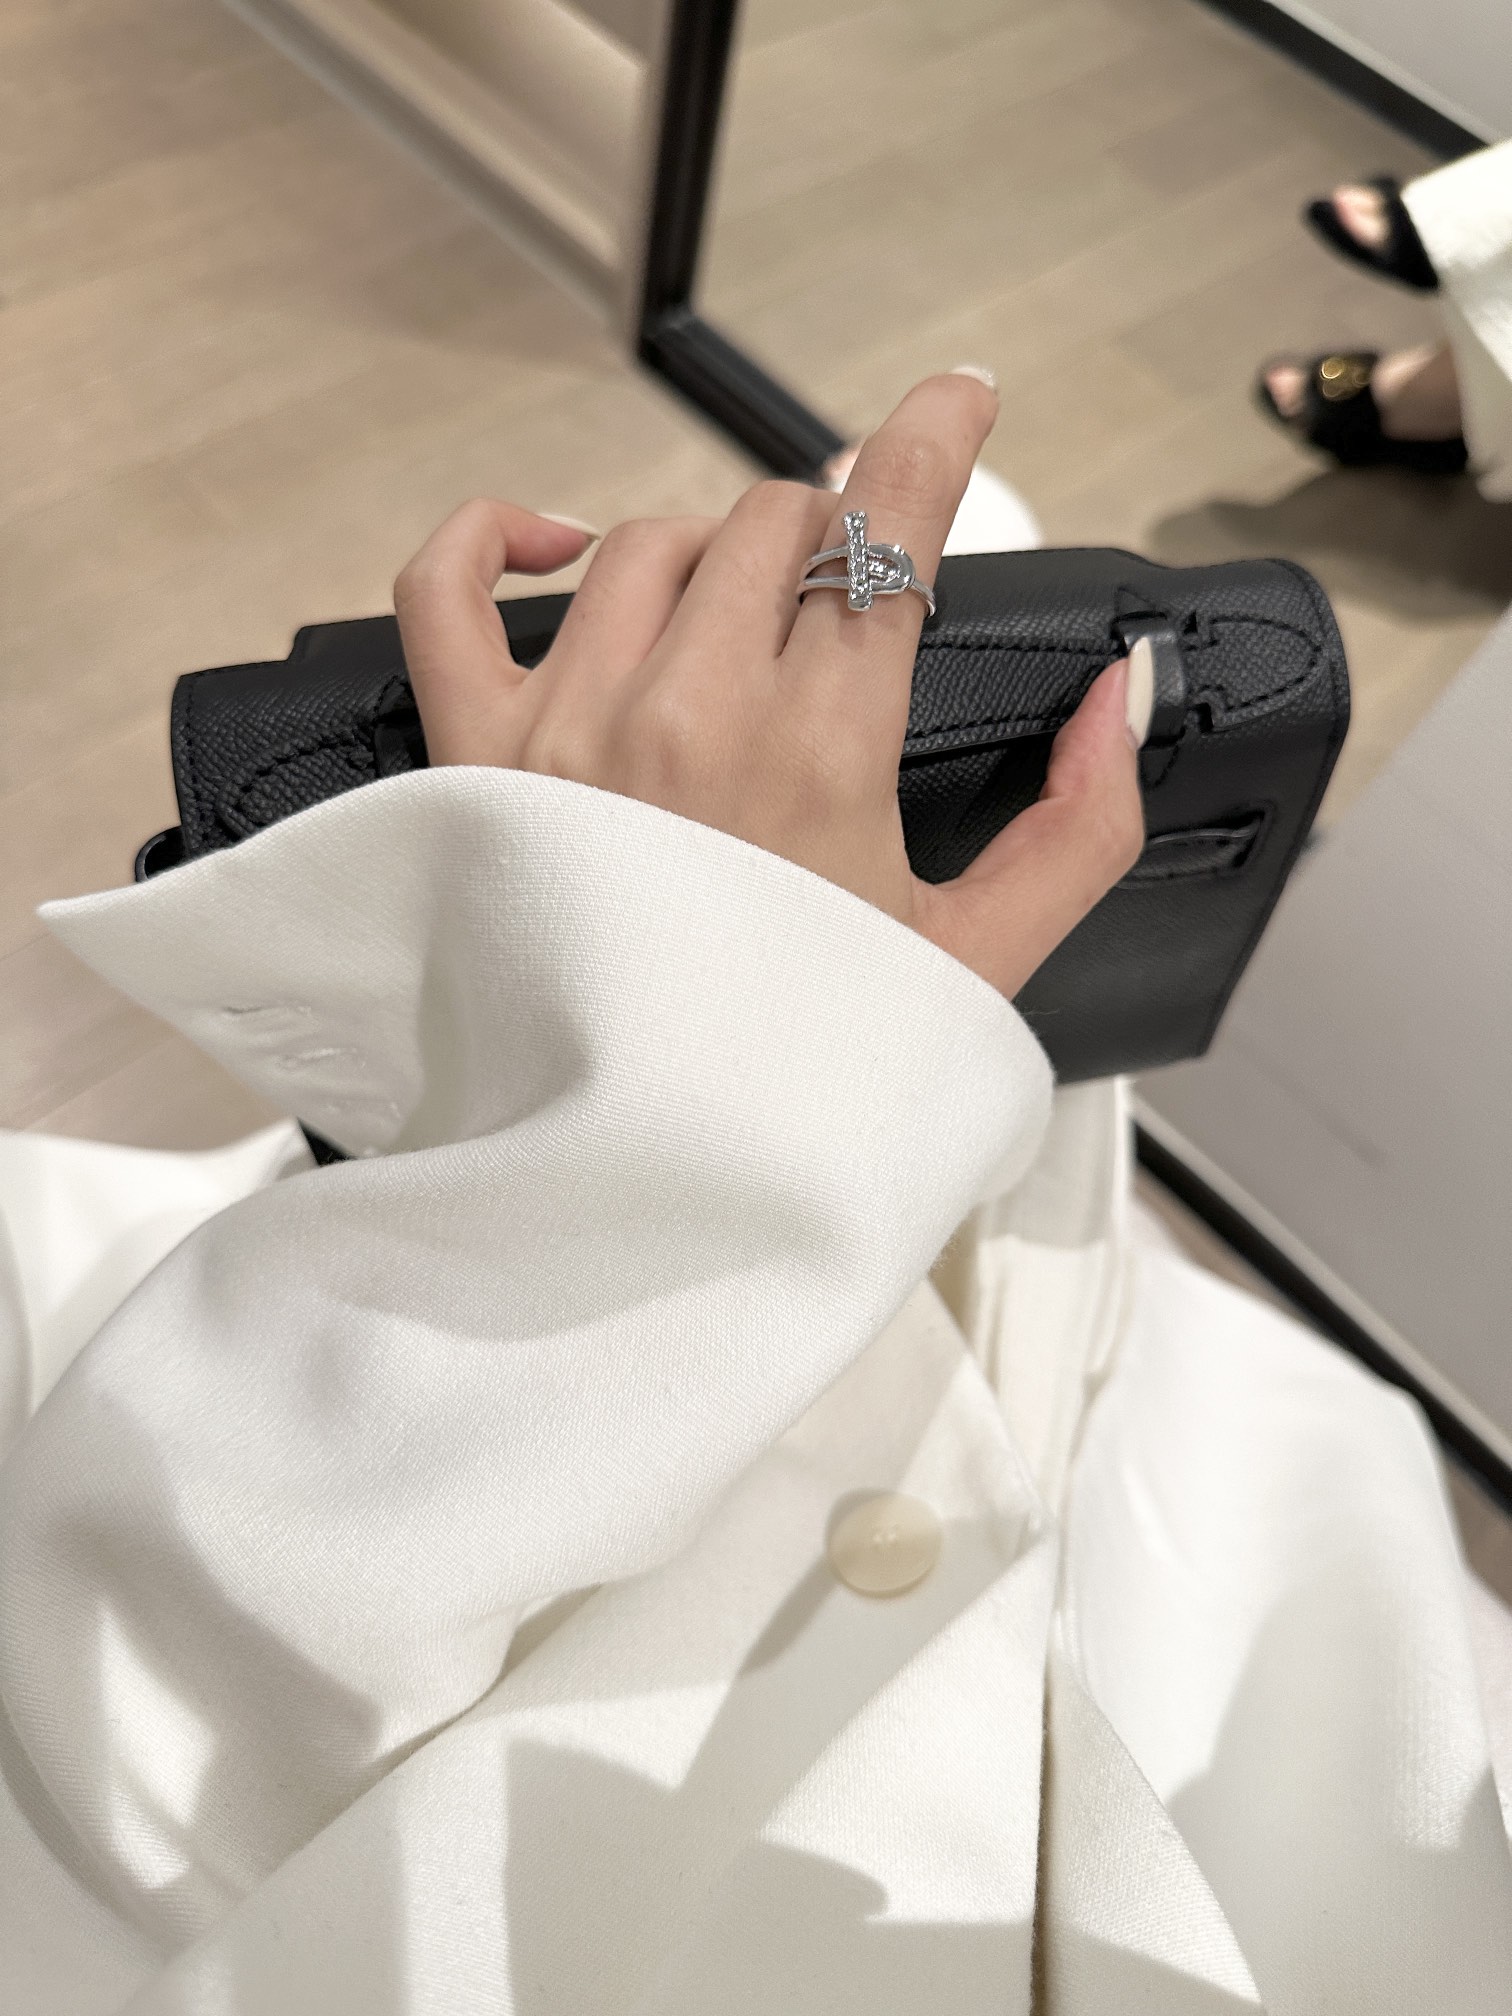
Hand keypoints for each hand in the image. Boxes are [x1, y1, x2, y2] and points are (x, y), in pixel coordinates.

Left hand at [393, 374, 1144, 1000]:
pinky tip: (549, 544)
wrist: (642, 1181)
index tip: (956, 400)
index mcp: (820, 754)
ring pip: (646, 539)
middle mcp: (687, 716)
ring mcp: (567, 728)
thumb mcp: (981, 963)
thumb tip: (1116, 698)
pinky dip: (490, 537)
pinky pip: (447, 585)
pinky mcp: (471, 757)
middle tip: (841, 603)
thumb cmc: (798, 1074)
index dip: (934, 441)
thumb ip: (1077, 826)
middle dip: (826, 537)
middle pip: (772, 524)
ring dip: (708, 552)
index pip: (890, 536)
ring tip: (733, 620)